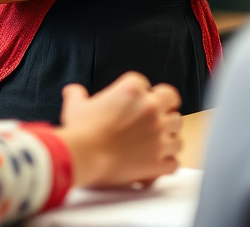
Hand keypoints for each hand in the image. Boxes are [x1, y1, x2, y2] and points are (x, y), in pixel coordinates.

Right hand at [59, 73, 181, 188]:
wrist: (82, 156)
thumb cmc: (80, 130)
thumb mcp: (76, 107)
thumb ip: (77, 95)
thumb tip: (71, 90)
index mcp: (134, 89)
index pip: (148, 86)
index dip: (142, 95)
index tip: (135, 106)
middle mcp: (151, 107)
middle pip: (172, 102)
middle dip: (166, 109)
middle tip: (157, 118)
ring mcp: (158, 133)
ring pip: (178, 131)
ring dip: (170, 136)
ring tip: (159, 142)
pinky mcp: (158, 159)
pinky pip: (174, 162)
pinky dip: (168, 163)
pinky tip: (159, 164)